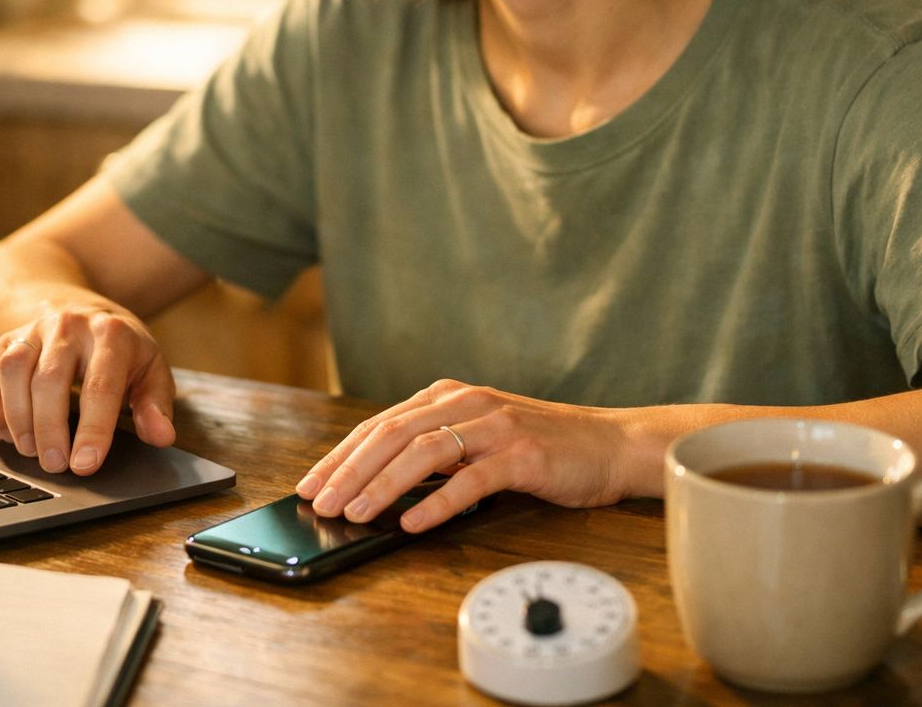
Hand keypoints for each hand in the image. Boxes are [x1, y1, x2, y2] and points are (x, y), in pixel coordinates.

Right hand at [0, 306, 175, 475]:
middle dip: (50, 430)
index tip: (85, 464)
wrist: (83, 310)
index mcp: (111, 333)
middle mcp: (68, 325)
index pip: (100, 385)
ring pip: (12, 373)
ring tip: (32, 451)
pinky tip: (9, 432)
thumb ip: (156, 404)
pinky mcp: (3, 341)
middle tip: (56, 466)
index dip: (93, 429)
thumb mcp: (151, 370)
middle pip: (50, 380)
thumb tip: (160, 436)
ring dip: (18, 419)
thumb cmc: (120, 350)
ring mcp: (31, 330)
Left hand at [294, 380, 632, 531]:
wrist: (611, 445)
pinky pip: (471, 479)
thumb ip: (435, 451)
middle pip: (392, 434)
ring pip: (424, 451)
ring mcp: (495, 426)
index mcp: (448, 396)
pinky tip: (412, 524)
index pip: (379, 424)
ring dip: (383, 485)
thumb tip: (376, 487)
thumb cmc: (542, 448)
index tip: (310, 483)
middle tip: (319, 502)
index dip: (340, 455)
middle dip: (348, 471)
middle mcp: (467, 402)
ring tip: (355, 514)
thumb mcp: (479, 438)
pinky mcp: (522, 454)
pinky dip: (437, 502)